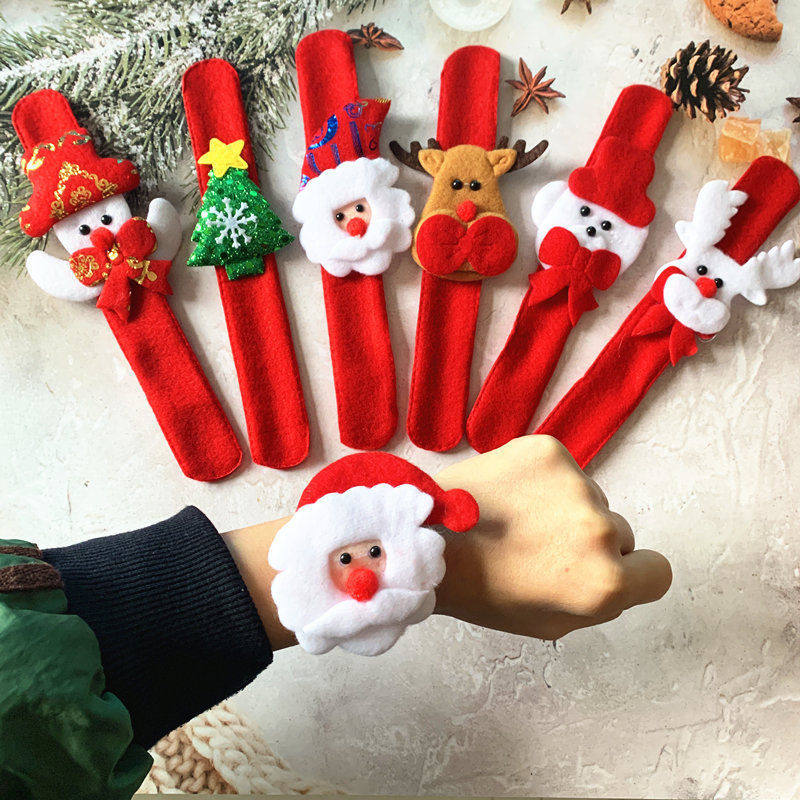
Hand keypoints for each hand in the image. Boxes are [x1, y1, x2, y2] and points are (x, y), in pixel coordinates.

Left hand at [433, 436, 671, 639]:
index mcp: (603, 583)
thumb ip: (599, 600)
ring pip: (589, 498)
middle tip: (539, 547)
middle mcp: (598, 530)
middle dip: (588, 541)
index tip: (603, 568)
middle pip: (619, 532)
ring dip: (563, 507)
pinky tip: (509, 494)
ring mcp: (574, 484)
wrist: (424, 542)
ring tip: (514, 520)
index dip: (631, 572)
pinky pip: (563, 469)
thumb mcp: (551, 623)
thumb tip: (621, 571)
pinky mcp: (547, 450)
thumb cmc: (482, 589)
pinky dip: (543, 479)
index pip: (657, 571)